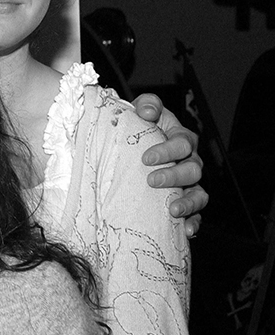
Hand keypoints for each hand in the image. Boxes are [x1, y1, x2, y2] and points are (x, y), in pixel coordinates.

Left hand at [134, 93, 205, 236]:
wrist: (135, 143)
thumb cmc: (141, 126)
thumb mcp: (143, 110)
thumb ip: (148, 104)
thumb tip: (147, 111)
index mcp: (181, 138)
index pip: (182, 143)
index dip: (167, 151)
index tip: (146, 158)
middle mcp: (190, 161)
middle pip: (193, 169)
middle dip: (174, 176)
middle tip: (152, 180)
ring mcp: (189, 183)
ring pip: (199, 194)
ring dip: (188, 202)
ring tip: (172, 209)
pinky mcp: (186, 201)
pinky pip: (197, 214)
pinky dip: (193, 222)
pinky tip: (185, 229)